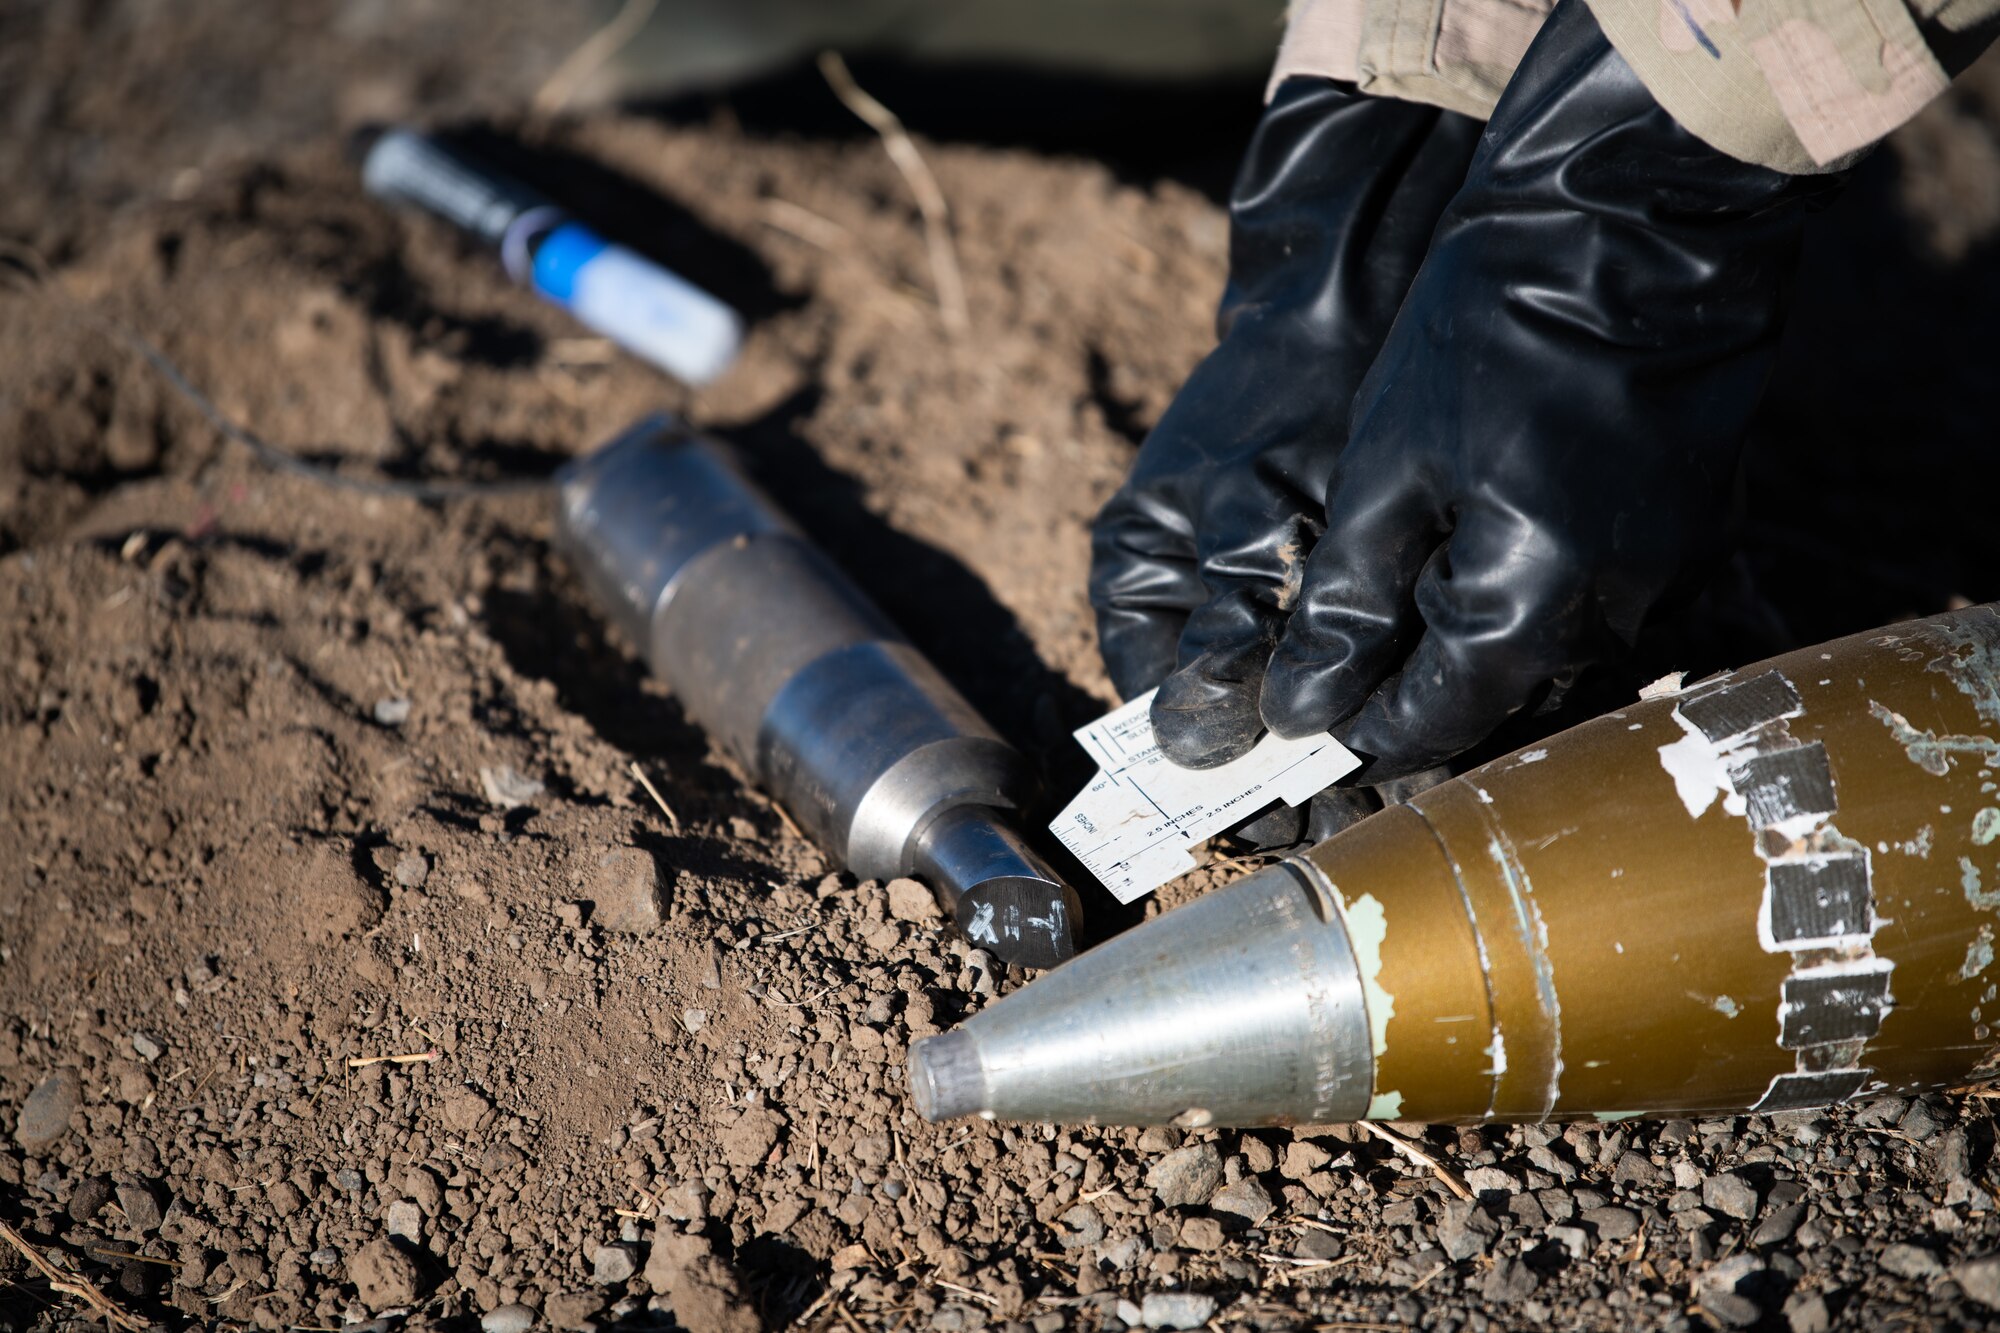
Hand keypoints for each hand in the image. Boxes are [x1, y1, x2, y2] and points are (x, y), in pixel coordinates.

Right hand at [1090, 80, 1481, 770]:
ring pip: (1289, 707)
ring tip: (1396, 783)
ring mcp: (1259, 604)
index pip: (1167, 723)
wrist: (1360, 305)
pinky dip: (1372, 697)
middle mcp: (1190, 609)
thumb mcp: (1253, 515)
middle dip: (1290, 771)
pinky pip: (1336, 671)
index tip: (1288, 816)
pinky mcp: (1325, 595)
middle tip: (1357, 810)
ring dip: (1338, 745)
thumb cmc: (1289, 401)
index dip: (1224, 780)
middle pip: (1232, 727)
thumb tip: (1193, 745)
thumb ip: (1233, 625)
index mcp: (1138, 591)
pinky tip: (1417, 723)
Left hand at [1256, 0, 1846, 778]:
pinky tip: (1481, 551)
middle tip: (1330, 670)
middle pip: (1491, 706)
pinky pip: (1599, 608)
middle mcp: (1608, 620)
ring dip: (1471, 652)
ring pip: (1548, 663)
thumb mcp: (1384, 470)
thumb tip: (1300, 710)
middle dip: (1407, 697)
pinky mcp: (1693, 531)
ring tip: (1396, 608)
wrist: (1636, 215)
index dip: (1350, 730)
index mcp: (1520, 611)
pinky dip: (1535, 601)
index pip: (1423, 727)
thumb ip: (1345, 603)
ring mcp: (1664, 577)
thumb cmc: (1490, 332)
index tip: (1295, 714)